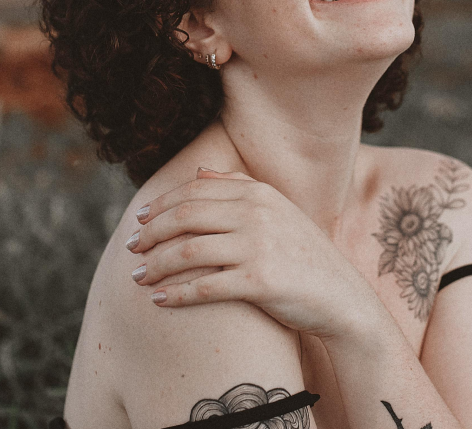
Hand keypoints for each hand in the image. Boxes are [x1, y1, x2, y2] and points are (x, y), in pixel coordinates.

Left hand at [126, 168, 381, 340]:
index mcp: (258, 193)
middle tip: (130, 248)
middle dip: (150, 233)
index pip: (194, 191)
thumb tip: (199, 170)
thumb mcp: (278, 211)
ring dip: (155, 264)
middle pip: (185, 216)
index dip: (160, 205)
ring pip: (187, 250)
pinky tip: (158, 300)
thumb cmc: (303, 256)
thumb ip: (240, 187)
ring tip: (138, 277)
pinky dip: (175, 293)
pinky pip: (204, 286)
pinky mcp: (259, 281)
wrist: (341, 298)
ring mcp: (258, 246)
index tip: (139, 221)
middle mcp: (257, 213)